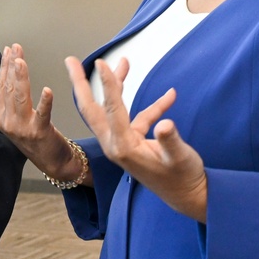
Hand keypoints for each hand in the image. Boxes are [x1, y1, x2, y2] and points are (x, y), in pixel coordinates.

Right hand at [0, 44, 84, 183]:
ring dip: (21, 78)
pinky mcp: (39, 132)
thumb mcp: (16, 118)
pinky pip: (42, 114)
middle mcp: (8, 122)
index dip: (5, 67)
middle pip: (9, 90)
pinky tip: (47, 90)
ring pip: (20, 98)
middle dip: (12, 67)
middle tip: (16, 49)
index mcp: (1, 117)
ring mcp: (22, 128)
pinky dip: (45, 102)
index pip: (1, 87)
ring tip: (21, 62)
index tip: (9, 50)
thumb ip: (4, 98)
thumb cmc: (35, 138)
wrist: (51, 161)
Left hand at [65, 56, 208, 221]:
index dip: (107, 85)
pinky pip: (137, 118)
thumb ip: (171, 141)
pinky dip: (153, 106)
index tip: (101, 63)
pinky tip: (170, 95)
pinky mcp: (134, 143)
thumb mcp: (181, 158)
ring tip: (123, 61)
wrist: (188, 197)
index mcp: (123, 147)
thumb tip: (165, 124)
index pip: (111, 110)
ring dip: (118, 85)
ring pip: (113, 109)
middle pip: (92, 108)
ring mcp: (122, 143)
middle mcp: (116, 144)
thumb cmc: (183, 179)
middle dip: (81, 84)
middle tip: (71, 61)